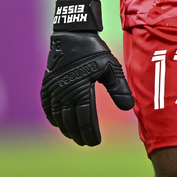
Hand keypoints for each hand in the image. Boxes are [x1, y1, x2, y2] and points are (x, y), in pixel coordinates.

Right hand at [41, 30, 133, 145]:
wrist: (73, 33)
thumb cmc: (94, 50)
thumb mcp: (110, 67)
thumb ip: (119, 88)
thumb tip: (129, 108)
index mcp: (81, 89)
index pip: (85, 119)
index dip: (90, 132)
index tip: (96, 142)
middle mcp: (64, 93)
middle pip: (71, 122)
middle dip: (79, 134)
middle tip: (87, 143)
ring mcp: (53, 89)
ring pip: (58, 117)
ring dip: (66, 129)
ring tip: (75, 137)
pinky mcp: (47, 85)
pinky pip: (47, 107)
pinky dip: (52, 117)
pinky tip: (58, 123)